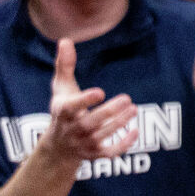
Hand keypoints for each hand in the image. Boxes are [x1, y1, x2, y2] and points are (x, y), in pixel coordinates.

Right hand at [42, 39, 139, 164]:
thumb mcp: (61, 88)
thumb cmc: (63, 110)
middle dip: (110, 112)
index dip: (85, 101)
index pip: (72, 107)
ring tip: (134, 109)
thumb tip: (65, 40)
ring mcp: (84, 144)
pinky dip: (122, 146)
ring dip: (119, 124)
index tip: (100, 92)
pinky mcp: (94, 155)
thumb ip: (65, 65)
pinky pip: (109, 153)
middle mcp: (73, 130)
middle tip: (127, 99)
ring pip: (102, 136)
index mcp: (63, 112)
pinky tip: (136, 132)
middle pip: (92, 123)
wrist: (58, 147)